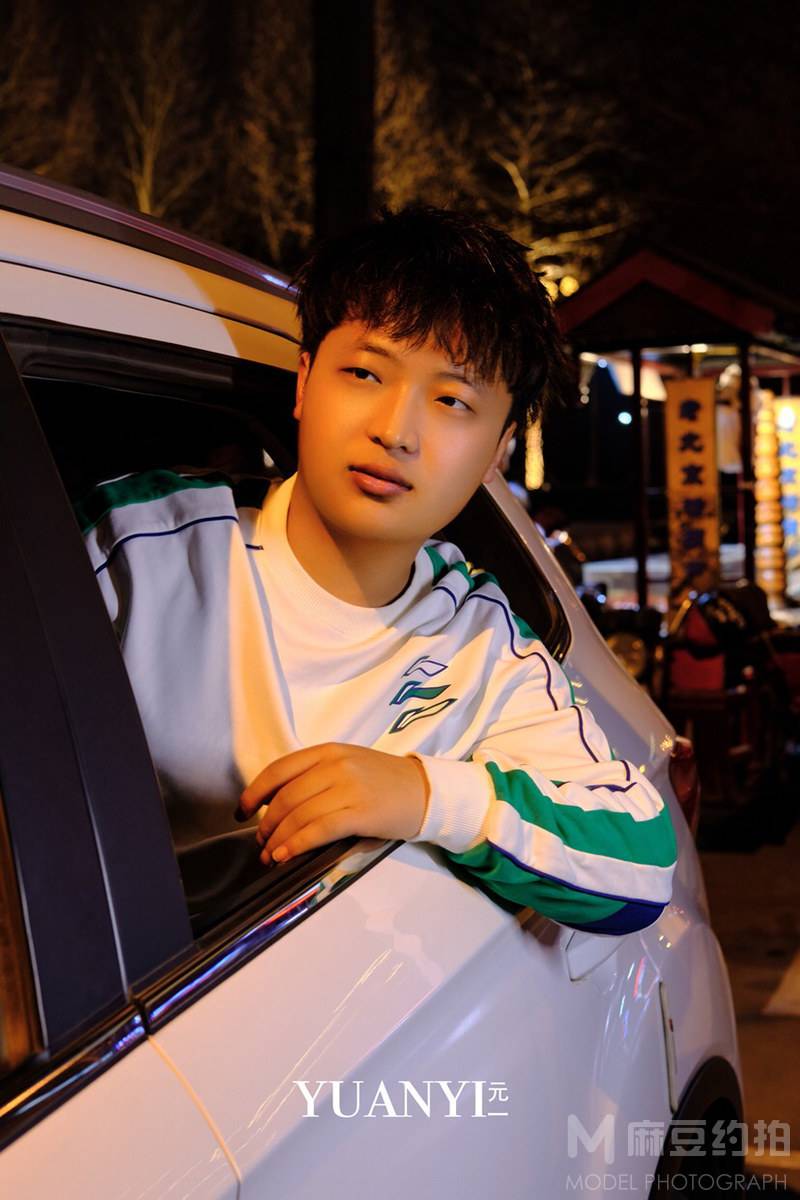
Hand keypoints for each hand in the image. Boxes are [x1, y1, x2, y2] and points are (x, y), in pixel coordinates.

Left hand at [237, 743, 429, 865]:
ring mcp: (349, 788)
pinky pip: (319, 830)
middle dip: (266, 824)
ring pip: (299, 816)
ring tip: (270, 856)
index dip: (254, 792)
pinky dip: (296, 845)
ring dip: (278, 840)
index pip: (278, 770)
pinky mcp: (360, 813)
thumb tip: (276, 805)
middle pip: (286, 798)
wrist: (425, 791)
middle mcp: (335, 765)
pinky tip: (285, 856)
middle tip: (261, 842)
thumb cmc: (383, 782)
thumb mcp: (348, 765)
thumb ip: (315, 776)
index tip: (241, 811)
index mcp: (328, 751)